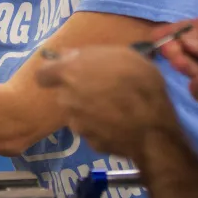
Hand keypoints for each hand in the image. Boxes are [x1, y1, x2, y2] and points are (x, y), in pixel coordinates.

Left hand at [35, 45, 177, 158]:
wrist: (154, 128)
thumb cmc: (140, 83)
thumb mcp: (122, 55)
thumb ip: (89, 54)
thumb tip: (68, 55)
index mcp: (70, 73)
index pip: (43, 74)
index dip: (53, 73)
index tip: (67, 72)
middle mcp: (67, 99)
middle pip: (65, 93)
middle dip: (78, 91)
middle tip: (103, 88)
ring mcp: (77, 124)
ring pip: (78, 113)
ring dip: (90, 110)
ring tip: (115, 107)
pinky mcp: (90, 143)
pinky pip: (92, 131)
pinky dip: (101, 128)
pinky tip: (119, 124)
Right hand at [155, 17, 197, 102]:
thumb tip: (183, 41)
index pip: (186, 30)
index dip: (170, 32)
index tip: (156, 36)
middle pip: (186, 52)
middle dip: (175, 52)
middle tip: (170, 51)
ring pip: (192, 71)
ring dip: (184, 68)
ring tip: (182, 63)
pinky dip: (197, 90)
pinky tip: (197, 82)